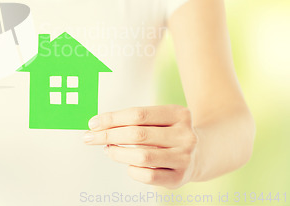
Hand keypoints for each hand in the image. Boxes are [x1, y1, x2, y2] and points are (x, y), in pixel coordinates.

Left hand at [83, 105, 198, 188]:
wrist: (202, 152)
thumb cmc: (169, 132)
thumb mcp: (159, 119)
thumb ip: (133, 119)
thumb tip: (97, 125)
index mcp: (178, 114)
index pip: (138, 114)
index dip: (112, 118)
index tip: (93, 123)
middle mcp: (184, 135)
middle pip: (137, 134)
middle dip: (108, 135)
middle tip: (90, 137)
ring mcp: (184, 158)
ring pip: (141, 156)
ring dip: (117, 153)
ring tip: (108, 150)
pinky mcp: (179, 178)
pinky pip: (147, 176)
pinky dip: (131, 169)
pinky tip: (128, 164)